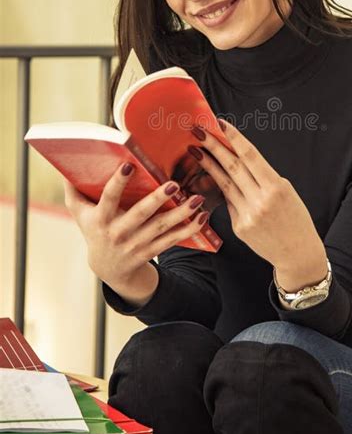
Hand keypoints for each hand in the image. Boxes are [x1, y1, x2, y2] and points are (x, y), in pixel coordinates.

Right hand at [63, 163, 208, 300]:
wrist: (109, 268)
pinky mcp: (152, 252)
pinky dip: (189, 229)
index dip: (118, 182)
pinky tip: (202, 216)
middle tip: (174, 184)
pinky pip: (173, 241)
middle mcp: (119, 233)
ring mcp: (136, 245)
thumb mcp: (80, 213)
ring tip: (197, 199)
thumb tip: (67, 166)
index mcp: (101, 219)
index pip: (108, 198)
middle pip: (140, 215)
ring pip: (161, 228)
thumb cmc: (95, 230)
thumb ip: (74, 191)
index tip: (129, 164)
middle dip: (157, 200)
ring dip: (181, 214)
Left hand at [188, 121, 326, 275]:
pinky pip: (228, 203)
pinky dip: (222, 190)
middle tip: (198, 131)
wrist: (297, 253)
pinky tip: (213, 179)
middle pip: (232, 167)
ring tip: (196, 151)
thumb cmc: (296, 219)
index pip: (251, 157)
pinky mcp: (239, 227)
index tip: (220, 124)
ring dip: (208, 165)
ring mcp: (247, 215)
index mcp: (276, 187)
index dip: (234, 138)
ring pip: (224, 184)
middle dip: (213, 147)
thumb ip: (264, 178)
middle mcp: (260, 201)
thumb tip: (239, 161)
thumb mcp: (287, 192)